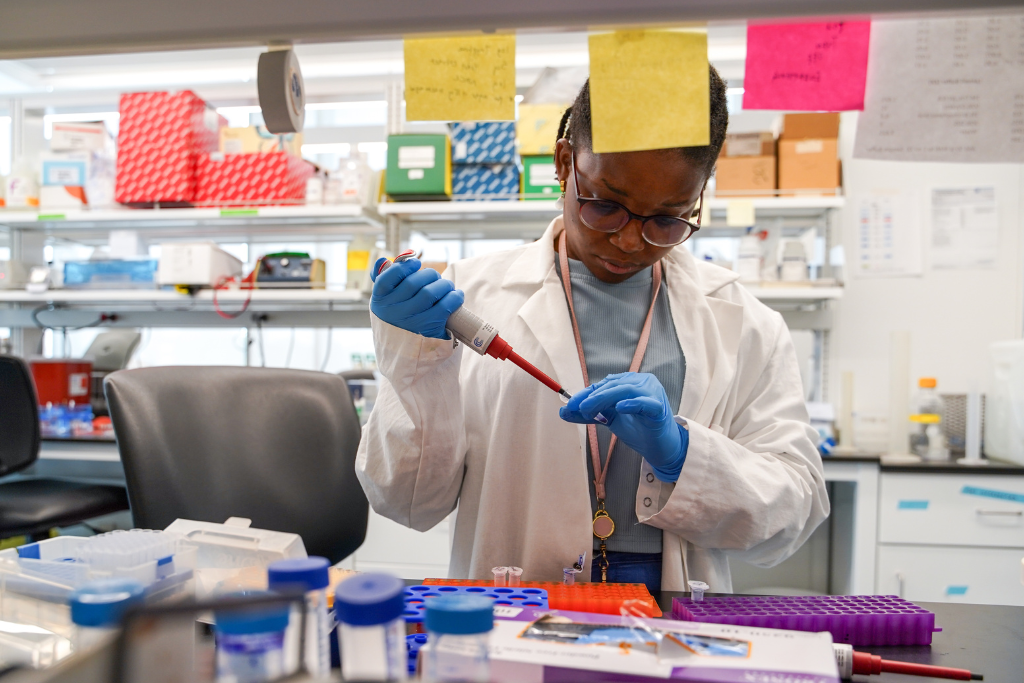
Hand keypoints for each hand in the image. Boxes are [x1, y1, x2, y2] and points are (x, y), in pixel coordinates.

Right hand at [370, 257, 464, 339]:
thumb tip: (388, 260)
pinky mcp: (429, 329)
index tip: (416, 263)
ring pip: (430, 293)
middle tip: (435, 277)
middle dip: (430, 275)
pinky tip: (456, 295)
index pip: (390, 276)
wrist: (404, 352)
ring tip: (447, 286)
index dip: (406, 266)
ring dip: (444, 285)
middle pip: (414, 282)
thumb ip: (383, 279)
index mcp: (380, 299)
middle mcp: (393, 310)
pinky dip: (455, 297)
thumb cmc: (396, 318)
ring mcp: (411, 321)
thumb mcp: (384, 301)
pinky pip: (445, 306)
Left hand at [559, 372, 687, 481]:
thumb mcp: (609, 419)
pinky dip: (632, 404)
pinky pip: (645, 403)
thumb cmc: (637, 429)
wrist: (660, 448)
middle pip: (613, 385)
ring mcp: (652, 393)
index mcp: (630, 382)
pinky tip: (620, 408)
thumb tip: (564, 411)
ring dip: (604, 399)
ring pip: (626, 390)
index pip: (604, 385)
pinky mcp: (659, 408)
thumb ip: (590, 414)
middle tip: (576, 408)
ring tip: (588, 410)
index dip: (585, 394)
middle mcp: (642, 382)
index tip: (569, 406)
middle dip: (592, 397)